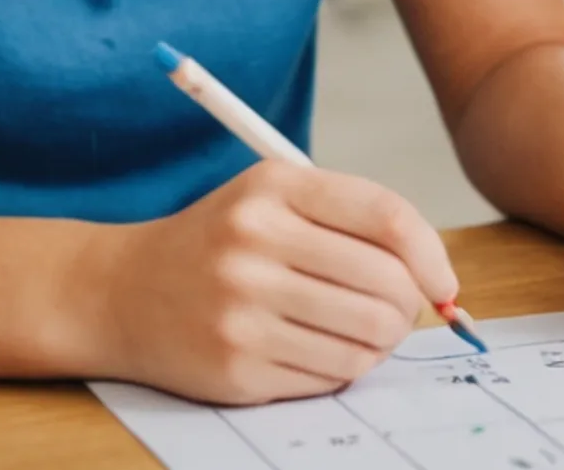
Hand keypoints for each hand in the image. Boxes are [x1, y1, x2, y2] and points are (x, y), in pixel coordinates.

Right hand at [90, 162, 458, 404]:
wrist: (119, 292)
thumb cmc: (220, 242)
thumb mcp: (275, 200)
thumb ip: (353, 221)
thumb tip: (437, 280)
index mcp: (274, 189)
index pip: (387, 217)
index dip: (432, 255)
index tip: (444, 283)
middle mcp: (253, 245)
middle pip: (384, 284)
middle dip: (409, 306)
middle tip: (401, 312)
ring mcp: (240, 309)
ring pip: (365, 337)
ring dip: (382, 342)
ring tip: (365, 332)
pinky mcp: (234, 367)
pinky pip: (329, 374)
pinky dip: (342, 367)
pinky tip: (322, 350)